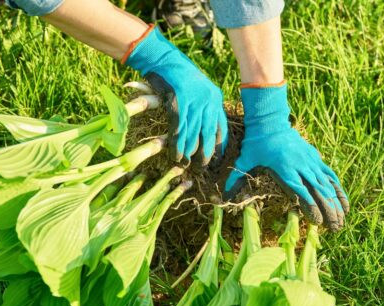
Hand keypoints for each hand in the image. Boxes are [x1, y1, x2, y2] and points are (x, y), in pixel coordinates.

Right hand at [125, 26, 227, 164]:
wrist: (163, 59)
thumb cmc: (179, 74)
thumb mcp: (199, 88)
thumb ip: (205, 105)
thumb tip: (205, 127)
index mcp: (215, 97)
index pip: (221, 126)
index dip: (219, 144)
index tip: (217, 158)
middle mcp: (206, 101)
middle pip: (207, 134)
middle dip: (205, 154)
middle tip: (201, 168)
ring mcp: (192, 102)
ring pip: (192, 135)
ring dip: (188, 153)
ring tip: (185, 165)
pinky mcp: (177, 104)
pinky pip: (178, 131)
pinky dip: (176, 145)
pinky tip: (175, 155)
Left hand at [224, 83, 348, 230]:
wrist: (270, 121)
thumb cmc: (257, 142)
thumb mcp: (245, 159)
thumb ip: (236, 176)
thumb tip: (223, 194)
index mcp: (285, 168)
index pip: (300, 190)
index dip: (310, 205)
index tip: (316, 221)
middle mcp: (300, 165)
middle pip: (317, 190)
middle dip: (327, 209)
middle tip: (334, 227)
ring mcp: (309, 161)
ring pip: (326, 183)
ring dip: (336, 201)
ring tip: (342, 218)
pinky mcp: (314, 156)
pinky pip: (328, 173)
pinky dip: (336, 186)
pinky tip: (342, 199)